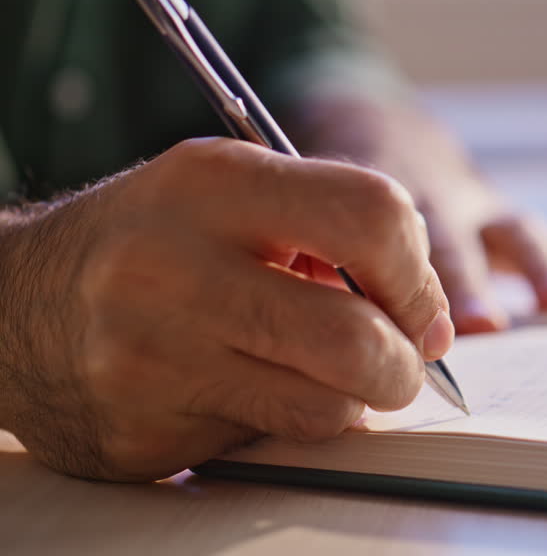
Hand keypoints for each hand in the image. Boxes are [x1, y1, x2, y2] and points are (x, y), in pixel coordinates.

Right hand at [0, 138, 450, 480]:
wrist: (13, 302)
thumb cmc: (153, 239)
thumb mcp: (228, 190)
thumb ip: (328, 227)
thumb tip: (426, 312)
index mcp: (212, 184)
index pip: (372, 216)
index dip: (419, 273)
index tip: (421, 307)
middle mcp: (173, 268)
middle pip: (355, 338)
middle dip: (405, 364)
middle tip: (402, 364)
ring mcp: (149, 359)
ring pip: (322, 408)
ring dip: (352, 401)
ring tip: (326, 375)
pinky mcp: (140, 433)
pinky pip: (264, 442)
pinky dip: (280, 422)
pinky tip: (249, 390)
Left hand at [289, 98, 546, 332]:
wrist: (383, 128)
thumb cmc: (339, 186)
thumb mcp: (316, 198)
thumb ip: (314, 245)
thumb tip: (314, 305)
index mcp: (379, 196)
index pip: (384, 237)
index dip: (392, 277)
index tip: (399, 318)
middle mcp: (437, 197)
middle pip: (454, 237)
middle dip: (470, 281)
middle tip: (485, 323)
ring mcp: (481, 204)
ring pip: (515, 230)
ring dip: (541, 267)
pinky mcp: (509, 216)